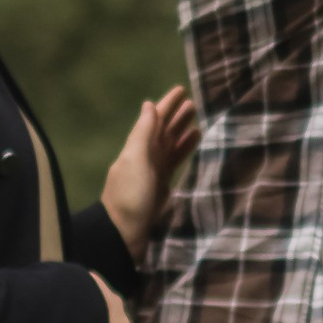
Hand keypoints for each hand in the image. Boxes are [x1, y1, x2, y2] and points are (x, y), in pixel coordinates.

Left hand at [101, 85, 198, 260]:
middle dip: (176, 115)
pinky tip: (194, 143)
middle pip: (163, 130)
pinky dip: (184, 150)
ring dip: (182, 131)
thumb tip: (149, 105)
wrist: (125, 233)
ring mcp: (154, 171)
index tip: (181, 89)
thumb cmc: (130, 195)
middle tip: (193, 101)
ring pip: (170, 144)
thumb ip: (144, 133)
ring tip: (197, 118)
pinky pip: (175, 161)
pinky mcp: (162, 186)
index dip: (166, 104)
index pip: (154, 119)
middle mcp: (145, 156)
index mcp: (137, 148)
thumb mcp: (135, 160)